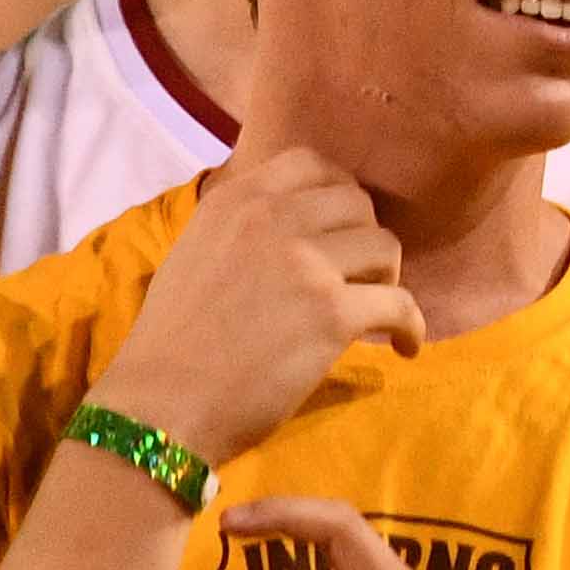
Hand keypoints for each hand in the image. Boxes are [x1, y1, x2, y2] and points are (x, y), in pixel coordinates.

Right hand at [92, 147, 422, 464]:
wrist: (158, 405)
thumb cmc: (172, 342)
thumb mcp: (196, 253)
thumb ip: (247, 228)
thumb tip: (303, 223)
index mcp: (234, 200)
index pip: (312, 164)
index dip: (340, 194)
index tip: (343, 227)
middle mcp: (271, 218)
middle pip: (358, 204)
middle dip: (363, 240)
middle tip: (356, 279)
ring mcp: (305, 262)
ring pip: (386, 247)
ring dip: (385, 280)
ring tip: (371, 312)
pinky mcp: (332, 312)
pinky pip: (402, 304)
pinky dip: (411, 326)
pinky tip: (404, 345)